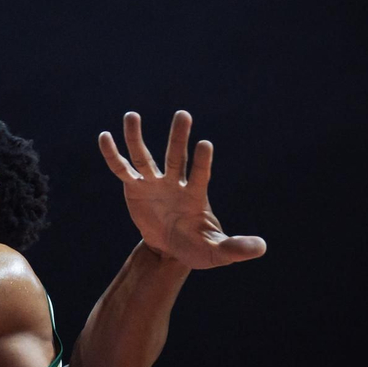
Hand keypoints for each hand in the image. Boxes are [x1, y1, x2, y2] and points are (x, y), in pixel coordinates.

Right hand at [99, 111, 266, 269]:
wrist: (172, 248)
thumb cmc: (198, 247)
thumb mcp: (217, 252)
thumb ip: (236, 247)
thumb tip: (262, 247)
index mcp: (196, 196)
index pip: (200, 175)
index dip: (202, 161)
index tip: (205, 144)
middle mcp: (175, 184)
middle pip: (176, 157)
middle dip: (179, 137)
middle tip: (183, 114)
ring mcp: (154, 184)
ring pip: (145, 157)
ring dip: (137, 137)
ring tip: (132, 115)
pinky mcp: (135, 188)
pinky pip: (122, 169)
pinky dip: (113, 155)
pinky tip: (105, 137)